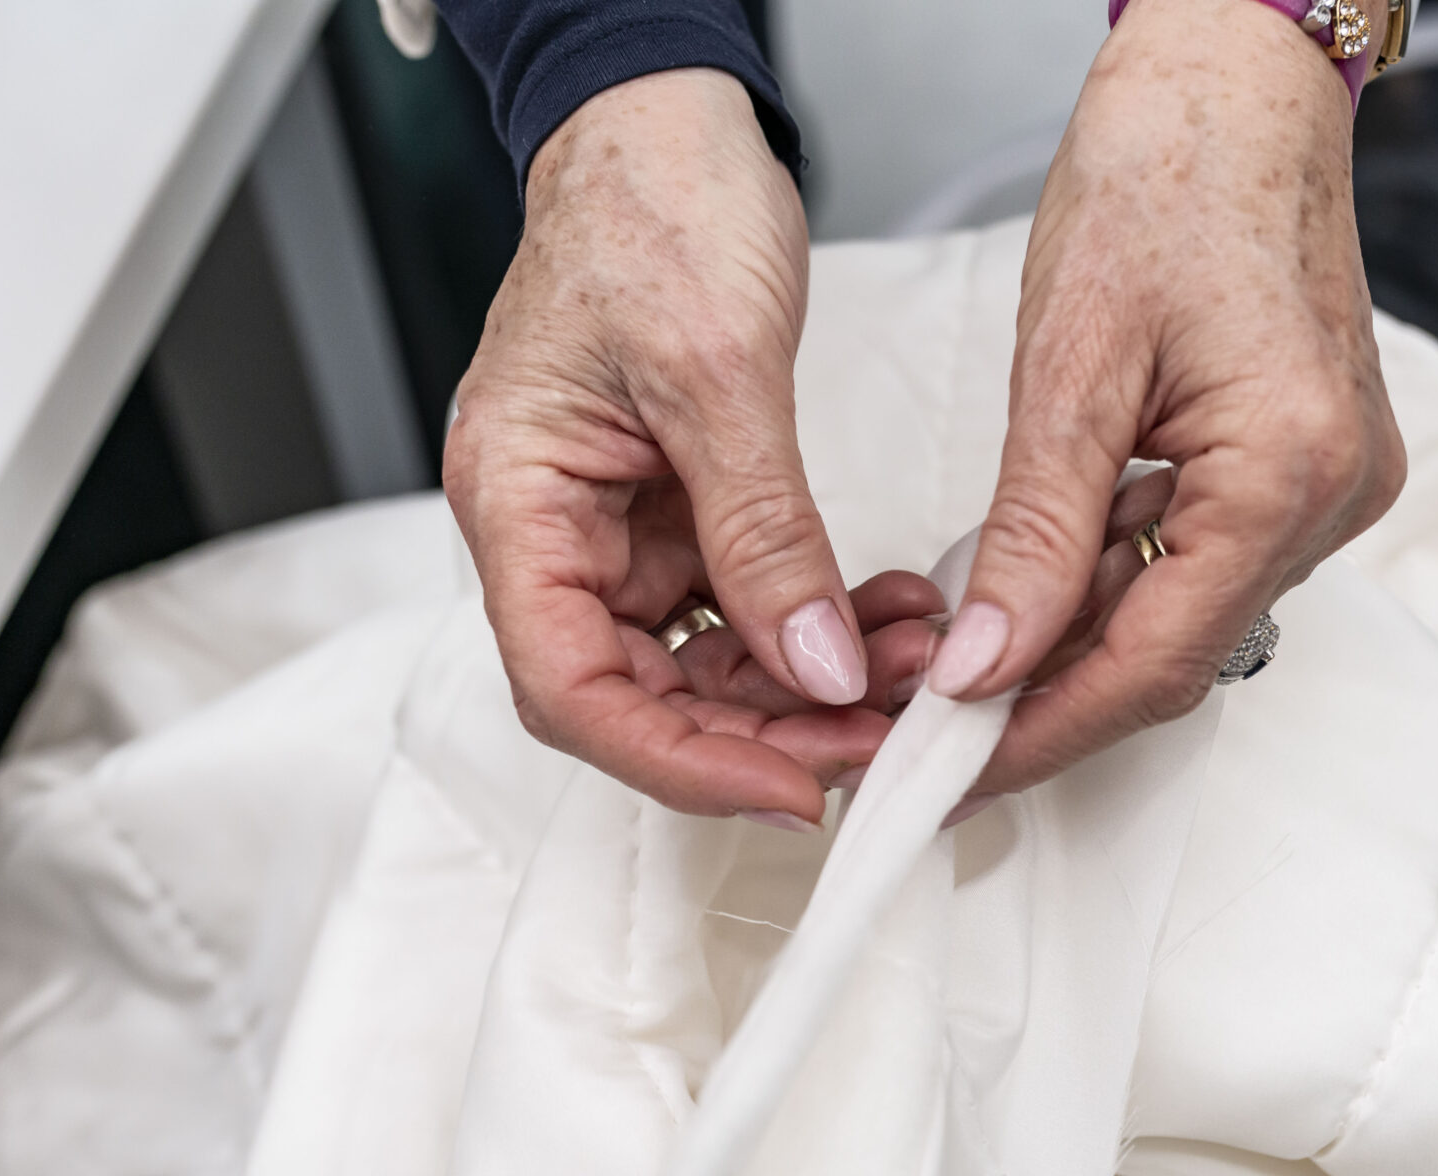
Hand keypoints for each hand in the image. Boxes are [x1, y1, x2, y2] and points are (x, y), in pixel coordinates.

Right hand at [445, 69, 942, 827]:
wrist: (668, 126)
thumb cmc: (650, 205)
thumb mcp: (715, 371)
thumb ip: (763, 532)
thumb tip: (814, 667)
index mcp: (517, 503)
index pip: (572, 688)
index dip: (679, 761)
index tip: (789, 787)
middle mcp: (557, 532)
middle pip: (646, 696)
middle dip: (771, 730)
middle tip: (886, 735)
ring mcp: (620, 528)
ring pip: (710, 663)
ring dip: (815, 681)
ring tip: (919, 665)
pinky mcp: (681, 512)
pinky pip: (749, 604)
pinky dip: (824, 623)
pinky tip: (896, 616)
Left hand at [928, 0, 1406, 793]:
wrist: (1238, 78)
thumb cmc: (1166, 169)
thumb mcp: (1069, 359)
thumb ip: (1032, 533)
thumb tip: (986, 667)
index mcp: (1290, 471)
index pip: (1154, 663)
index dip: (1041, 732)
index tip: (948, 774)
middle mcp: (1335, 495)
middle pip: (1173, 653)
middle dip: (1046, 693)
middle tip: (926, 722)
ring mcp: (1333, 483)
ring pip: (1182, 610)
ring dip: (1071, 633)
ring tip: (956, 638)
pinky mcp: (1310, 464)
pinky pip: (1201, 556)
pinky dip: (1111, 573)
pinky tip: (1033, 566)